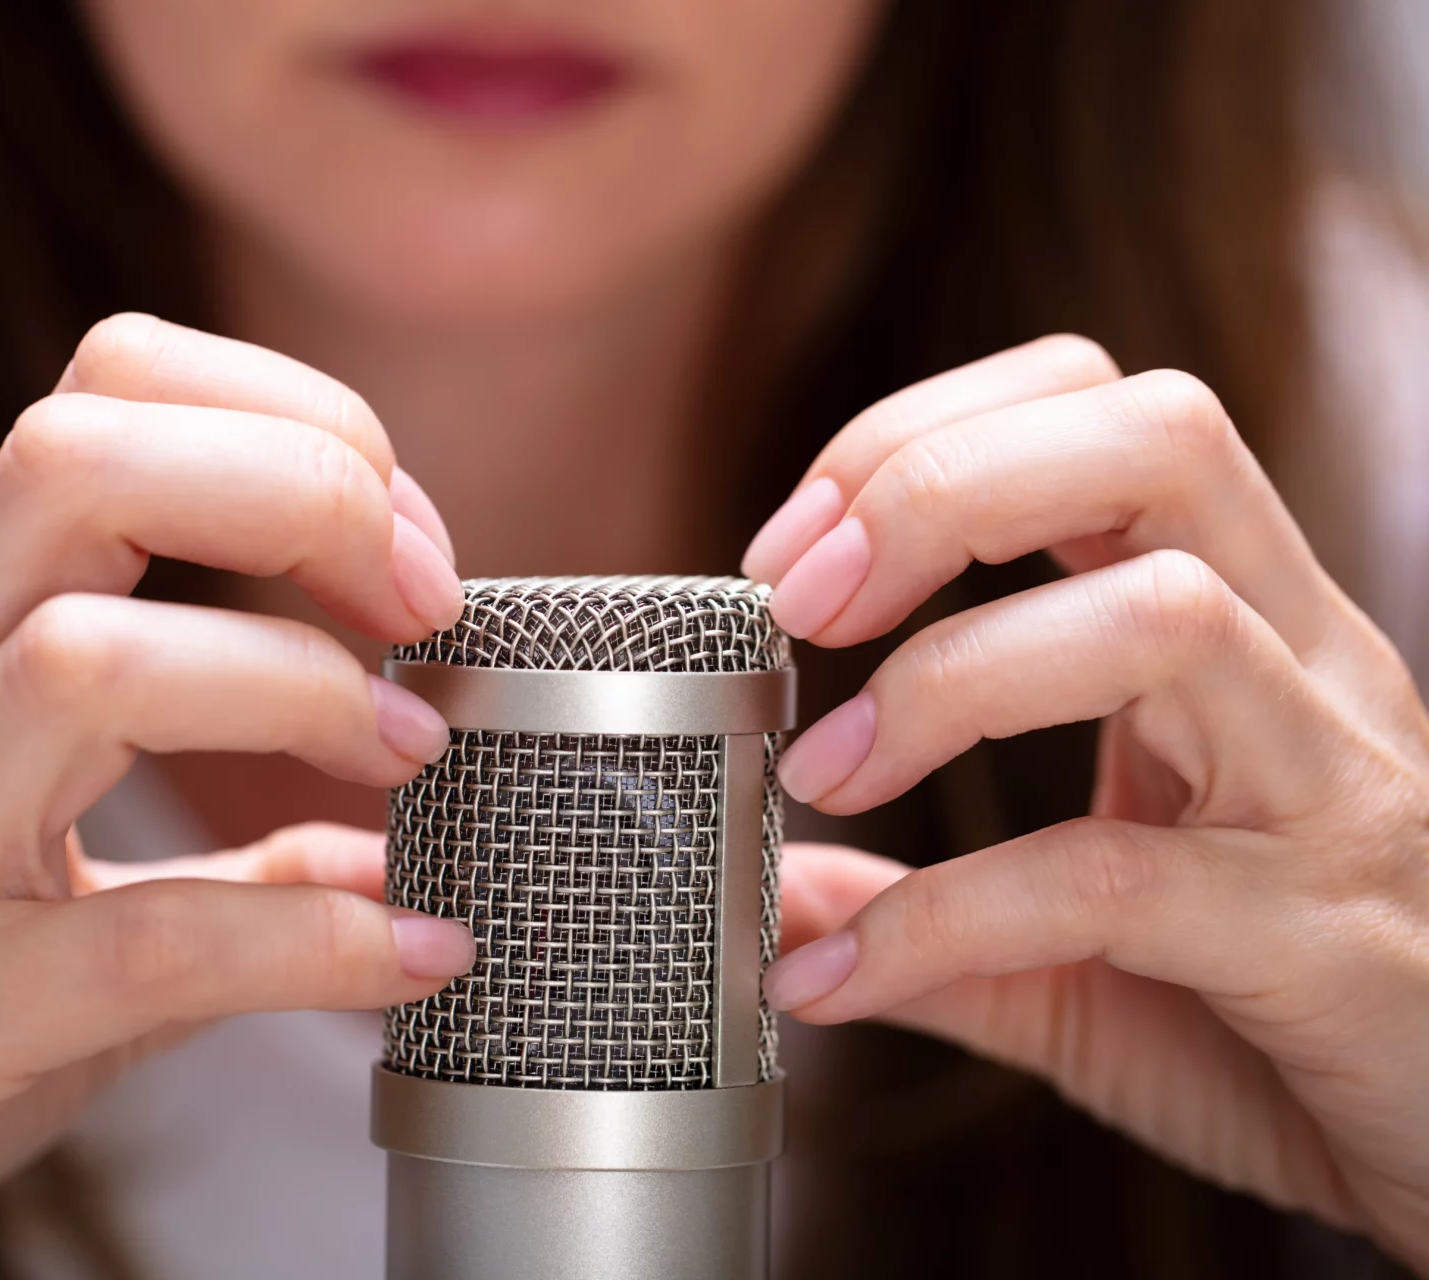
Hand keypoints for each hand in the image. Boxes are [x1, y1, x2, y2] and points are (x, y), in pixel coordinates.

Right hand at [0, 316, 471, 1279]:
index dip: (290, 421)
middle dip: (299, 490)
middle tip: (423, 606)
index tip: (408, 547)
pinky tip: (415, 952)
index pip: (109, 391)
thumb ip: (226, 852)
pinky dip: (312, 941)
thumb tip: (384, 856)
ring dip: (292, 684)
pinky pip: (146, 939)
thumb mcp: (48, 865)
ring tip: (404, 754)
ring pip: (82, 661)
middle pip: (81, 463)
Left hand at [743, 336, 1428, 1267]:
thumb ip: (932, 913)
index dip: (927, 437)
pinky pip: (1118, 882)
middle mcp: (1303, 671)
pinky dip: (947, 915)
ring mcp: (1332, 791)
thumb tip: (775, 892)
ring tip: (820, 773)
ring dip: (949, 674)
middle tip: (801, 602)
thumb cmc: (1279, 1029)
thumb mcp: (1078, 953)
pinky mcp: (1329, 941)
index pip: (1104, 410)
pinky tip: (845, 973)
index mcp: (1242, 626)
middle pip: (1155, 443)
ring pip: (1166, 617)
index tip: (790, 553)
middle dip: (941, 486)